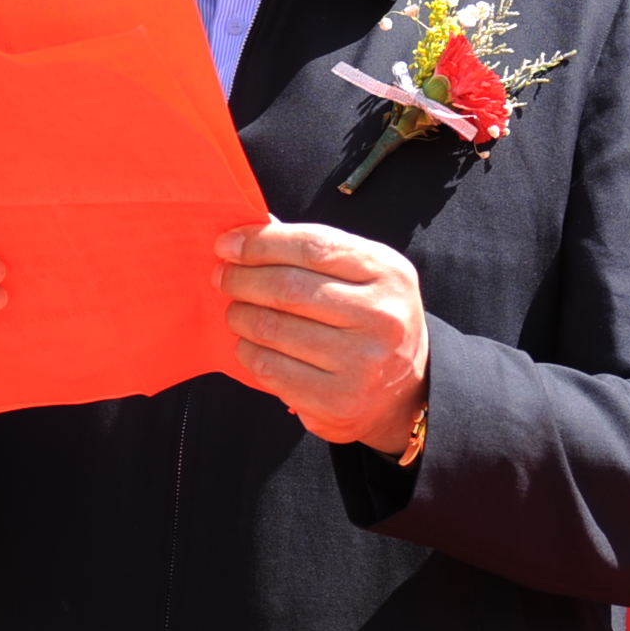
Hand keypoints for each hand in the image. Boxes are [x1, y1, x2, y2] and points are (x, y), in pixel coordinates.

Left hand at [215, 221, 428, 453]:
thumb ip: (313, 251)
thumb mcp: (363, 274)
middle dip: (242, 279)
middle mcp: (381, 317)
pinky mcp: (337, 401)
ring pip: (273, 329)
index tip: (228, 243)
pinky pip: (270, 368)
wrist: (407, 391)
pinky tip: (248, 343)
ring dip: (240, 315)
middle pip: (288, 288)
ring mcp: (361, 363)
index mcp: (388, 273)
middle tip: (222, 277)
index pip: (313, 246)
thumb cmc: (370, 319)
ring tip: (235, 310)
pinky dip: (247, 351)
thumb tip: (250, 230)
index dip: (261, 242)